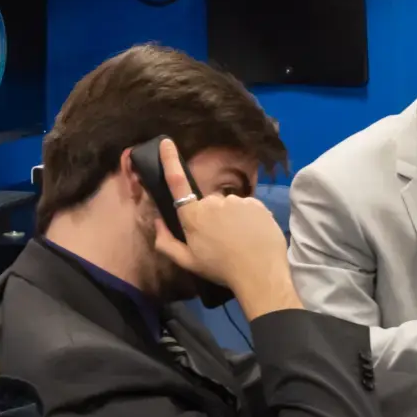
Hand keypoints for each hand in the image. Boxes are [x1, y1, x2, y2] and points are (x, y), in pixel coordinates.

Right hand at [147, 139, 298, 316]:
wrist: (260, 273)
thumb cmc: (220, 269)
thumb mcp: (187, 262)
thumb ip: (165, 242)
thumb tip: (157, 224)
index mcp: (193, 215)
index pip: (177, 182)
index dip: (170, 160)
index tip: (167, 142)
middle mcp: (213, 202)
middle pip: (208, 204)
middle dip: (211, 217)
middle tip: (220, 241)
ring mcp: (237, 201)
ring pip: (229, 206)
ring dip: (231, 218)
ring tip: (239, 241)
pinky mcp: (257, 204)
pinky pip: (248, 208)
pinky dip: (248, 219)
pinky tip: (252, 236)